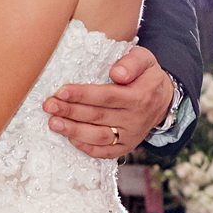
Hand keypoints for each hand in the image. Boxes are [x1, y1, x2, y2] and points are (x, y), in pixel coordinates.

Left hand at [43, 44, 173, 158]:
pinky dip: (86, 147)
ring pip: (98, 137)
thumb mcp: (145, 60)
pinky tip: (69, 138)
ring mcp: (131, 136)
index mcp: (139, 96)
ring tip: (53, 123)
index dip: (82, 95)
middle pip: (98, 116)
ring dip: (73, 131)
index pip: (107, 96)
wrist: (163, 100)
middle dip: (70, 112)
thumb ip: (132, 62)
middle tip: (49, 106)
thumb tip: (116, 73)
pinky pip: (104, 152)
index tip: (61, 91)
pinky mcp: (126, 147)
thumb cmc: (146, 76)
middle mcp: (135, 119)